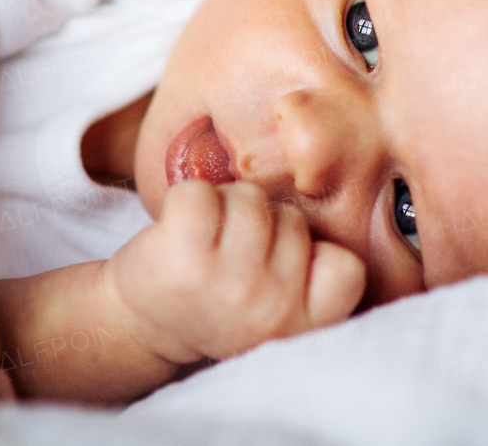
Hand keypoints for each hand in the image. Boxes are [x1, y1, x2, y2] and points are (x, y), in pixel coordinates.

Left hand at [103, 180, 365, 364]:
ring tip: (205, 240)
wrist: (141, 325)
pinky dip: (186, 198)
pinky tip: (177, 230)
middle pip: (292, 217)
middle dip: (261, 224)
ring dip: (225, 207)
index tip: (280, 271)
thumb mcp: (276, 304)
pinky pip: (201, 191)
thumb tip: (319, 162)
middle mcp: (271, 307)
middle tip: (228, 257)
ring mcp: (229, 282)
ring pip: (251, 198)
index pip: (347, 269)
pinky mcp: (184, 255)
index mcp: (302, 323)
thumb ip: (306, 267)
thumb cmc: (216, 300)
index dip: (316, 254)